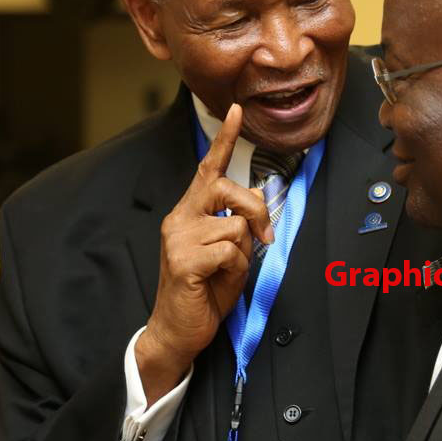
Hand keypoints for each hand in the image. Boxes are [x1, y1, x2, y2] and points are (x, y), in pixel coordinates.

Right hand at [136, 104, 272, 402]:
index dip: (225, 139)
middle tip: (263, 237)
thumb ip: (238, 226)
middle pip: (230, 189)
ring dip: (243, 254)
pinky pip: (230, 252)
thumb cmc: (205, 291)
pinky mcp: (183, 260)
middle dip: (256, 211)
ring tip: (223, 273)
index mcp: (189, 212)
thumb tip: (255, 206)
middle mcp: (179, 218)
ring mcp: (178, 238)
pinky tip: (216, 283)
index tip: (237, 109)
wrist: (177, 331)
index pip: (209, 168)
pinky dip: (235, 270)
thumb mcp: (229, 253)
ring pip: (236, 227)